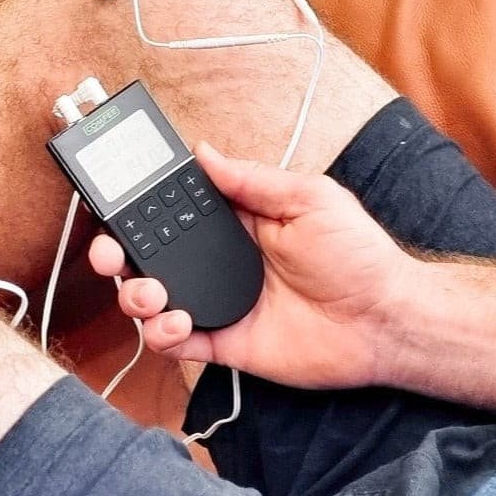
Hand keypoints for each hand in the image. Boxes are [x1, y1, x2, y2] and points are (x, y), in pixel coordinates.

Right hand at [88, 141, 415, 389]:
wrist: (385, 321)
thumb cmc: (359, 256)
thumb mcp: (310, 199)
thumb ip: (252, 180)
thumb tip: (204, 152)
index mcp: (235, 223)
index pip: (173, 211)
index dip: (140, 208)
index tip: (115, 202)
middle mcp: (219, 263)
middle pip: (149, 257)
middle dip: (117, 254)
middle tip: (110, 255)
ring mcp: (218, 303)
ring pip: (152, 301)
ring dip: (136, 297)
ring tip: (151, 294)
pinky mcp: (225, 343)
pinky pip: (178, 343)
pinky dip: (163, 335)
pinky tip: (177, 322)